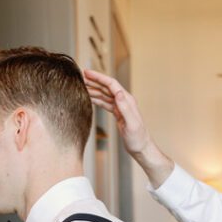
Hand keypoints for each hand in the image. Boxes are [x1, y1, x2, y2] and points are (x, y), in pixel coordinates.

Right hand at [83, 69, 173, 186]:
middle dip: (94, 80)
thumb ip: (125, 108)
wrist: (142, 148)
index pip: (111, 84)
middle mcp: (124, 101)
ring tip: (81, 85)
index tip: (87, 73)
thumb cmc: (138, 138)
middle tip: (80, 76)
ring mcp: (120, 106)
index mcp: (127, 100)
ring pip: (104, 94)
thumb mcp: (131, 124)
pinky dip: (96, 98)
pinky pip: (105, 102)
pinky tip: (89, 97)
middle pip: (106, 86)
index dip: (99, 77)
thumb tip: (118, 92)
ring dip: (93, 89)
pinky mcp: (117, 113)